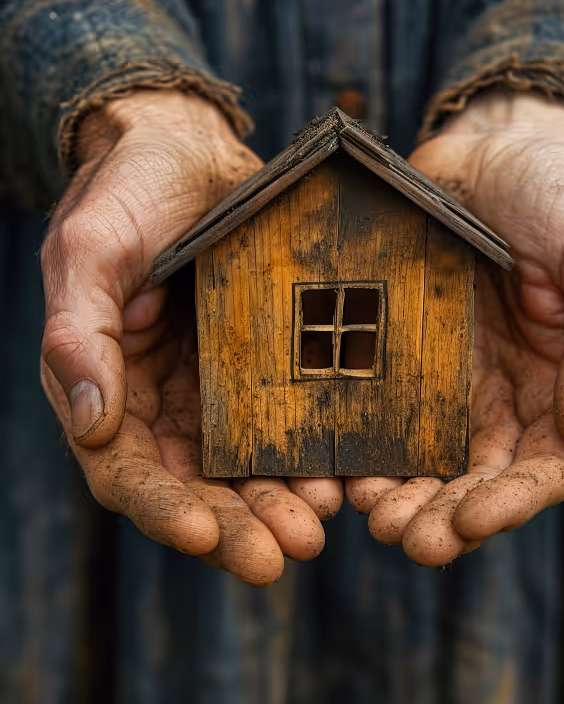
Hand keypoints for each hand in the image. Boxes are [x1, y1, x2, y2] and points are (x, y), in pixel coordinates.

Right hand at [41, 91, 342, 584]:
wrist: (187, 149)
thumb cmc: (126, 193)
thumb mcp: (90, 250)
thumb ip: (79, 332)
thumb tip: (89, 423)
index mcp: (112, 387)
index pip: (127, 471)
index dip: (162, 508)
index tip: (203, 534)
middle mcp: (165, 402)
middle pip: (194, 488)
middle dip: (236, 526)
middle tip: (285, 554)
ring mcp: (219, 388)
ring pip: (247, 469)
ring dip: (279, 504)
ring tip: (319, 524)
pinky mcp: (267, 366)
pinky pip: (290, 423)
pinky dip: (312, 455)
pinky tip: (344, 476)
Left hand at [346, 92, 563, 563]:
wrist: (482, 144)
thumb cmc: (551, 191)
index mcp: (559, 383)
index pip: (543, 469)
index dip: (510, 504)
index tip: (469, 521)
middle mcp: (502, 396)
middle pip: (476, 481)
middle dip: (444, 517)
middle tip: (403, 537)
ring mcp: (445, 380)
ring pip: (424, 462)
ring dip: (399, 497)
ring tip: (365, 511)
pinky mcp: (397, 355)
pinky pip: (378, 414)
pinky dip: (361, 447)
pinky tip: (334, 464)